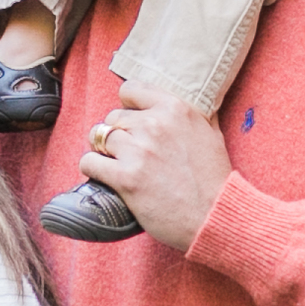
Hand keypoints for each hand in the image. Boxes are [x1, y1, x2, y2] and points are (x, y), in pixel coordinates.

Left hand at [84, 84, 233, 251]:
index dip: (127, 106)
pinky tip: (102, 175)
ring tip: (113, 163)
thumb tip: (192, 103)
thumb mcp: (213, 135)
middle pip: (113, 116)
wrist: (215, 216)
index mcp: (175, 108)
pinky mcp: (126, 178)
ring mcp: (138, 151)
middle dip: (117, 133)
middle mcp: (154, 124)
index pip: (131, 89)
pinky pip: (89, 162)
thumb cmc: (215, 179)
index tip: (131, 121)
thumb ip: (196, 116)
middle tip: (127, 151)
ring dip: (102, 150)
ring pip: (98, 136)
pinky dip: (91, 168)